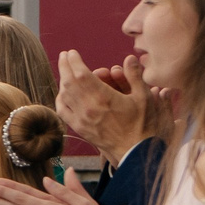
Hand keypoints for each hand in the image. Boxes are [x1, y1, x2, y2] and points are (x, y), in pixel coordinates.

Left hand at [56, 49, 153, 164]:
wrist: (135, 152)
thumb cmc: (143, 125)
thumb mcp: (144, 98)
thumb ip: (135, 76)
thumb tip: (129, 58)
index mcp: (103, 98)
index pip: (81, 74)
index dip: (74, 61)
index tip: (72, 52)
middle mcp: (88, 107)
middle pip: (68, 82)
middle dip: (64, 66)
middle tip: (64, 56)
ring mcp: (81, 119)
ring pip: (63, 95)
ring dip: (62, 81)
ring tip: (65, 72)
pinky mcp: (79, 129)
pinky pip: (62, 111)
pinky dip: (60, 99)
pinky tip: (63, 94)